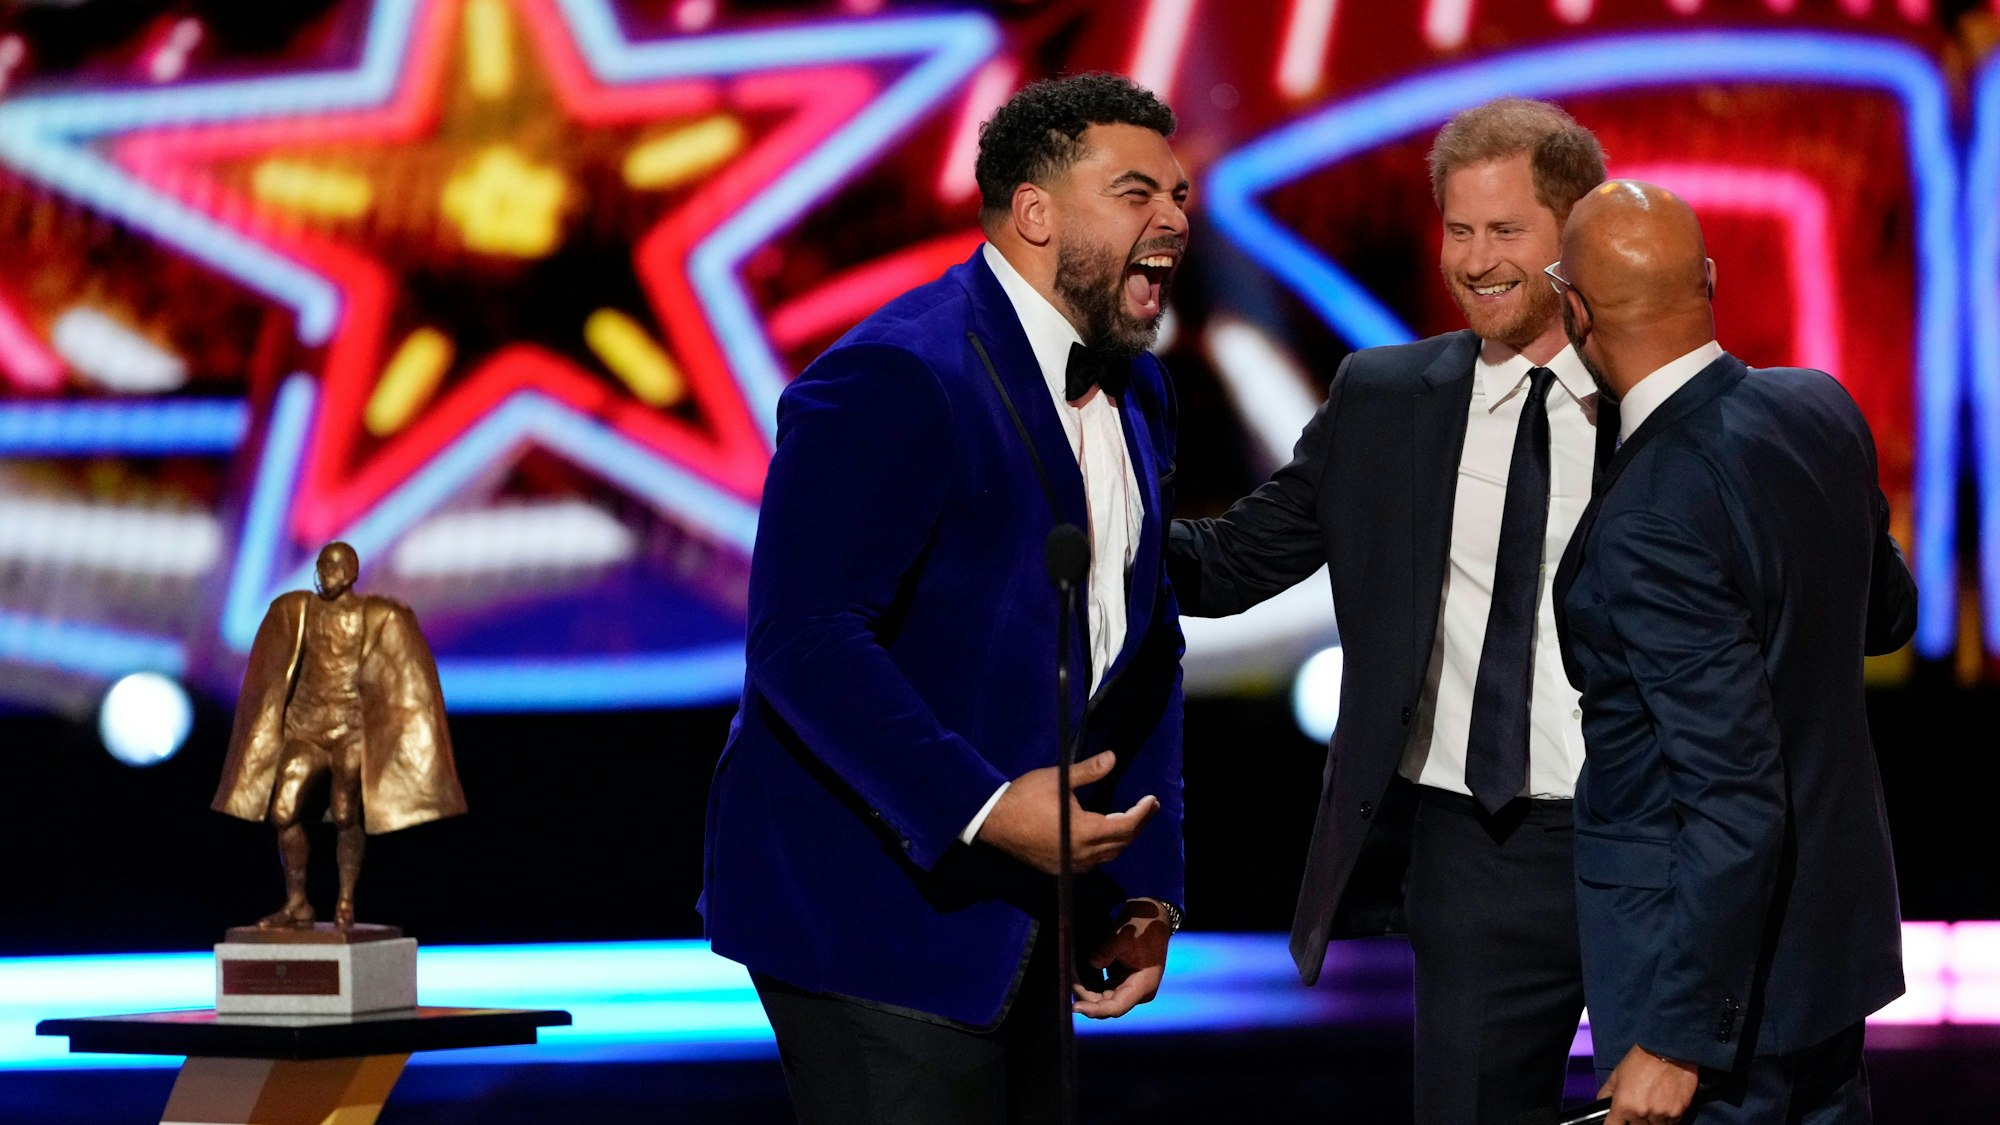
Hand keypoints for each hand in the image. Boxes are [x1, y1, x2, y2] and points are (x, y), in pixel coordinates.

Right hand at [975, 751, 1157, 874]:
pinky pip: (1092, 862)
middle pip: (1121, 843)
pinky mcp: (1059, 867)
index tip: (1152, 800)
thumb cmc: (1025, 797)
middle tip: (1148, 808)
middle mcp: (1081, 853)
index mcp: (1084, 831)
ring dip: (1122, 839)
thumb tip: (1113, 758)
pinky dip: (1105, 850)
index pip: (1125, 826)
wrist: (993, 820)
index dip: (1142, 813)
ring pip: (1108, 856)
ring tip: (1130, 820)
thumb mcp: (1059, 779)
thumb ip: (1089, 771)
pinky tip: (1104, 838)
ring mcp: (1070, 863)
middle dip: (1138, 825)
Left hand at [1073, 898, 1170, 1018]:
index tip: (1076, 1007)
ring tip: (1072, 982)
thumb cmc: (1142, 925)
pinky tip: (1078, 979)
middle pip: (1109, 1005)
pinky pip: (1106, 990)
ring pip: (1105, 1000)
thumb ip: (1107, 951)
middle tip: (1069, 985)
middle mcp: (1139, 991)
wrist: (1152, 915)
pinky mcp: (1124, 981)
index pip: (1117, 1006)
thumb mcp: (1124, 936)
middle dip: (1088, 999)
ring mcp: (1131, 987)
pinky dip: (1092, 987)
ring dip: (1088, 994)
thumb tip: (1092, 963)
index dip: (1095, 1009)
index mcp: (1143, 985)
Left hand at [1599, 1044, 1698, 1124]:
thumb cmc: (1641, 1060)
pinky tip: (1665, 1105)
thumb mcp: (1617, 1074)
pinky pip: (1671, 1124)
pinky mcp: (1678, 1113)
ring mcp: (1661, 1115)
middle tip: (1639, 1107)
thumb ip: (1607, 1093)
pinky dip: (1667, 1118)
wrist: (1668, 1050)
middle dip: (1635, 1120)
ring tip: (1653, 1105)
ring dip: (1652, 1121)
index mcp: (1624, 1105)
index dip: (1615, 1124)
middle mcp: (1642, 1114)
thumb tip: (1602, 1104)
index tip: (1618, 1121)